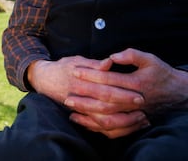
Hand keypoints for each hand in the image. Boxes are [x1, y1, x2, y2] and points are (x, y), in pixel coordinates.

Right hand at [27, 56, 149, 138]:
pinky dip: (112, 128)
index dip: (124, 92)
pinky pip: (97, 127)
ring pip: (102, 120)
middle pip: (107, 106)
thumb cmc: (64, 67)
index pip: (107, 88)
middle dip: (126, 107)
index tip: (139, 93)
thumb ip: (94, 64)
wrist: (44, 80)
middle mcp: (81, 96)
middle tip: (143, 107)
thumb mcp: (77, 60)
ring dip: (122, 121)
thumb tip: (109, 62)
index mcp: (82, 80)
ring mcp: (80, 108)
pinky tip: (126, 126)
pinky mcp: (80, 115)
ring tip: (139, 118)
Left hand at [76, 48, 187, 116]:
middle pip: (104, 100)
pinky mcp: (135, 122)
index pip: (108, 79)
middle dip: (84, 97)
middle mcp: (134, 100)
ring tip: (72, 109)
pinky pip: (114, 129)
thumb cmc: (163, 74)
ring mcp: (134, 113)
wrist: (180, 94)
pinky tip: (86, 122)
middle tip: (67, 94)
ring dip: (88, 113)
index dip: (90, 75)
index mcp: (136, 83)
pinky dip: (98, 127)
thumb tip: (112, 56)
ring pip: (108, 117)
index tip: (75, 71)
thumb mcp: (150, 59)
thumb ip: (131, 55)